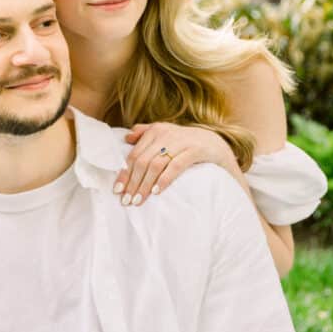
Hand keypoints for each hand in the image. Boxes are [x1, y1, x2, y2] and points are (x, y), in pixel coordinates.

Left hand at [113, 122, 236, 205]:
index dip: (124, 174)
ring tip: (139, 200)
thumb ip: (145, 133)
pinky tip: (156, 191)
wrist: (215, 144)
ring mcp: (181, 142)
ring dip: (145, 185)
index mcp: (155, 130)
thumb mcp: (165, 134)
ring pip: (155, 165)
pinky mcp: (195, 150)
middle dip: (133, 183)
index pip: (134, 155)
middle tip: (127, 201)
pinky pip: (175, 166)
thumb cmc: (184, 143)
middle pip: (142, 162)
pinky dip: (164, 180)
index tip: (117, 191)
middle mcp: (166, 134)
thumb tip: (126, 137)